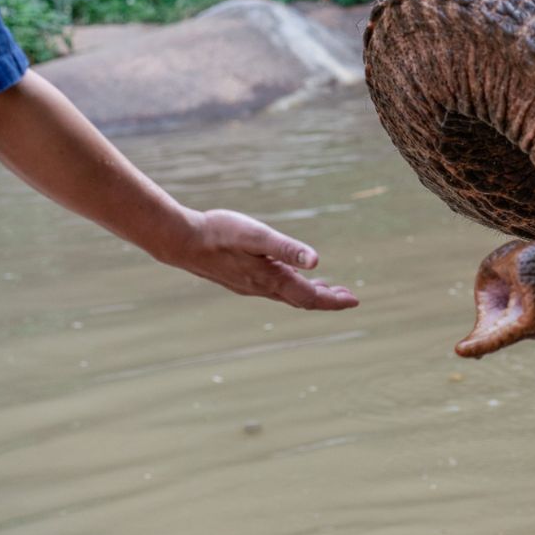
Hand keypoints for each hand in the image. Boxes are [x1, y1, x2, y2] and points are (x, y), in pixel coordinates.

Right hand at [167, 209, 358, 309]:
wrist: (180, 241)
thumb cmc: (219, 233)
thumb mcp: (258, 236)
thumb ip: (287, 248)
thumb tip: (317, 262)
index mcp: (271, 279)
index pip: (310, 297)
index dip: (333, 301)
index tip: (354, 301)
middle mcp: (261, 288)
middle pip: (301, 300)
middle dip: (326, 299)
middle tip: (349, 297)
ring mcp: (249, 285)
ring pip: (287, 295)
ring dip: (309, 293)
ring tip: (328, 288)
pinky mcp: (239, 279)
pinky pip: (273, 289)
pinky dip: (291, 286)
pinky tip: (290, 277)